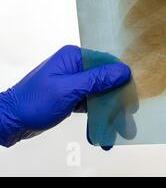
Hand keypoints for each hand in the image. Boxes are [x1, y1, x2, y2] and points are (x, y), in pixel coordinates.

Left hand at [0, 45, 130, 147]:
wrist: (9, 121)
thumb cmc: (34, 103)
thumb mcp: (68, 90)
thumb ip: (97, 79)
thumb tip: (123, 71)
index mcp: (74, 57)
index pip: (106, 63)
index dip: (121, 79)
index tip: (131, 96)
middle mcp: (76, 66)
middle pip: (106, 80)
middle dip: (116, 100)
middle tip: (127, 117)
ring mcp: (74, 82)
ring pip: (100, 93)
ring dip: (108, 111)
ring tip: (118, 130)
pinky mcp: (72, 96)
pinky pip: (91, 103)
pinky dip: (97, 115)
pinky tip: (103, 130)